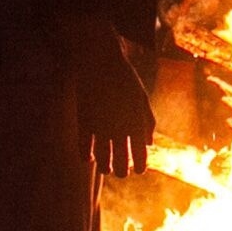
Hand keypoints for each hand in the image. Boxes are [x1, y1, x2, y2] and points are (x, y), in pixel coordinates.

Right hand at [72, 28, 153, 177]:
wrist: (99, 59)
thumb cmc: (123, 78)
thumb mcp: (140, 98)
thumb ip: (147, 121)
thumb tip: (148, 145)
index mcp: (136, 122)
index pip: (141, 156)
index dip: (140, 166)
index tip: (138, 170)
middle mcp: (119, 128)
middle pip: (121, 163)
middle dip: (122, 171)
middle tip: (121, 171)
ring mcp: (100, 126)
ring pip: (102, 160)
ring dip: (105, 167)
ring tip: (106, 168)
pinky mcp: (83, 122)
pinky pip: (84, 149)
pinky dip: (87, 157)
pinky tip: (89, 158)